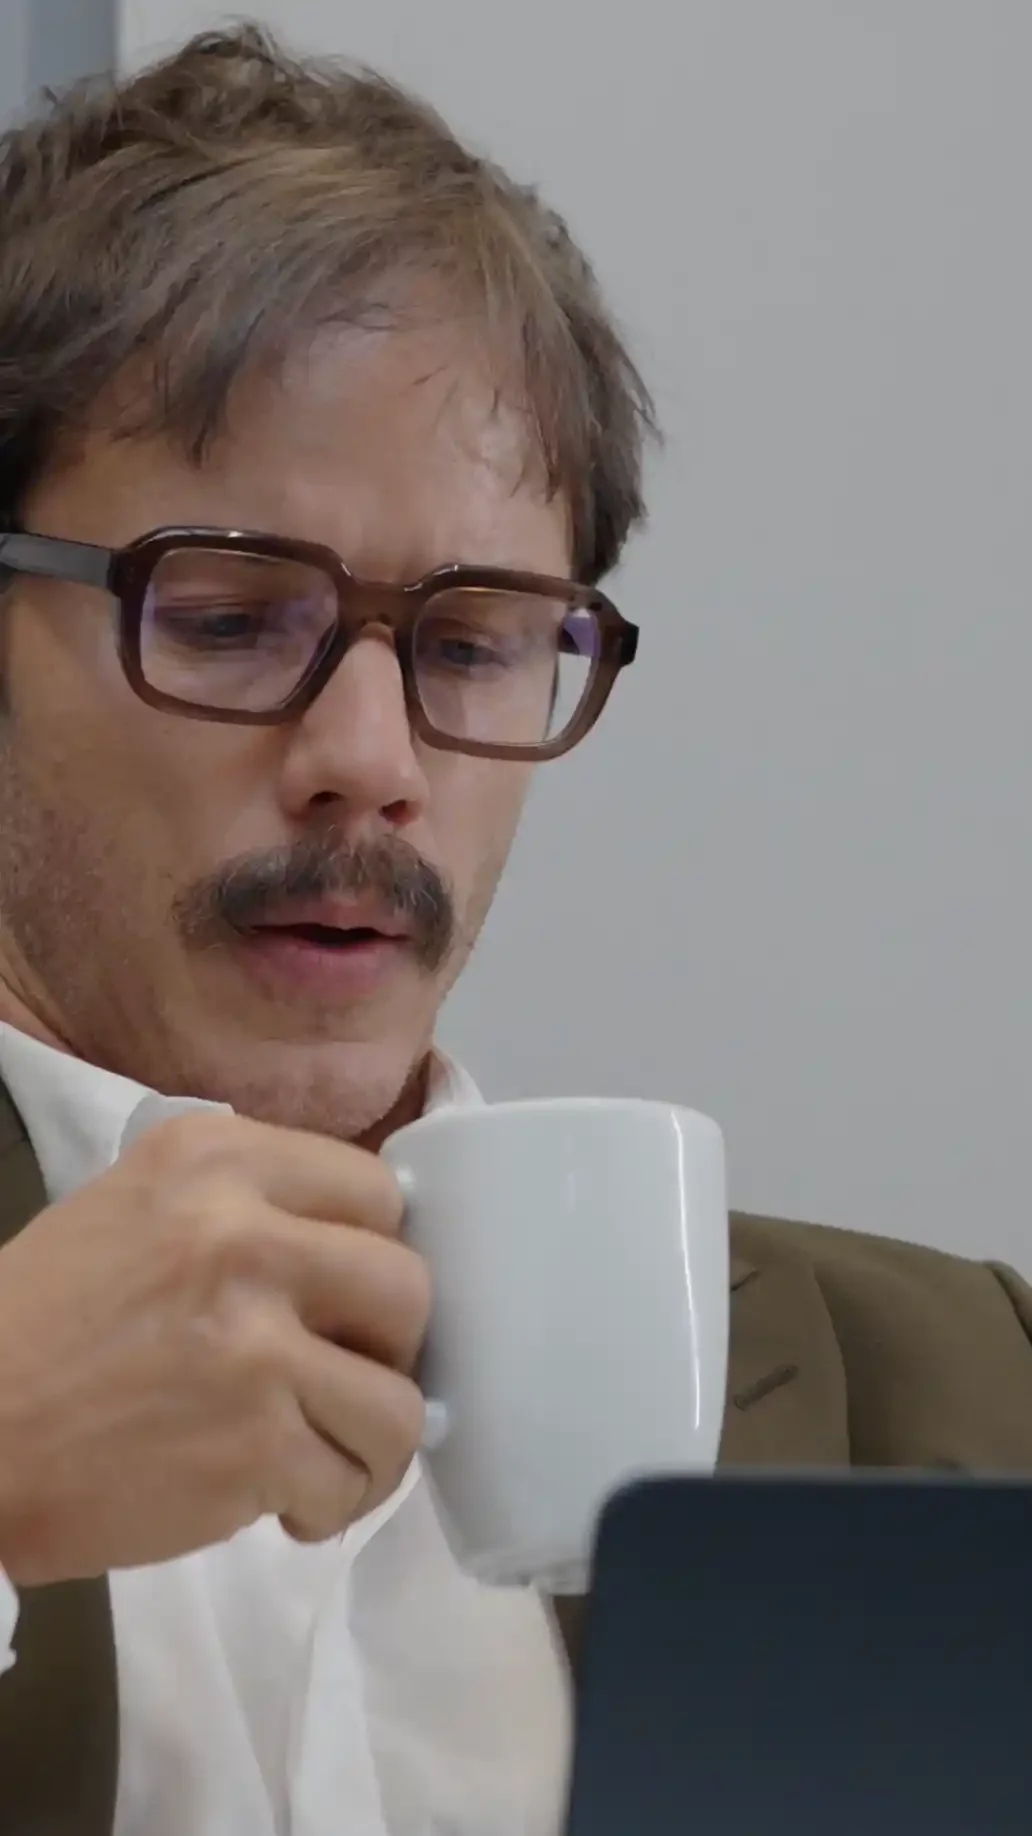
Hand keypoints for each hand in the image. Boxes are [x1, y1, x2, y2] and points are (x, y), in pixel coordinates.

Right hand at [0, 1110, 428, 1584]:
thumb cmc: (36, 1326)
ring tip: (318, 1454)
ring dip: (369, 1443)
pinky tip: (279, 1499)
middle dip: (388, 1350)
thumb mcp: (134, 1209)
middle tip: (339, 1379)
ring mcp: (255, 1347)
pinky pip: (353, 1482)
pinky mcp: (252, 1448)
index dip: (377, 1252)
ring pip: (402, 1403)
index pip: (376, 1190)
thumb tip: (365, 1245)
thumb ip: (247, 1206)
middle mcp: (244, 1238)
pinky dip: (328, 1503)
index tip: (349, 1298)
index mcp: (216, 1161)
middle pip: (410, 1290)